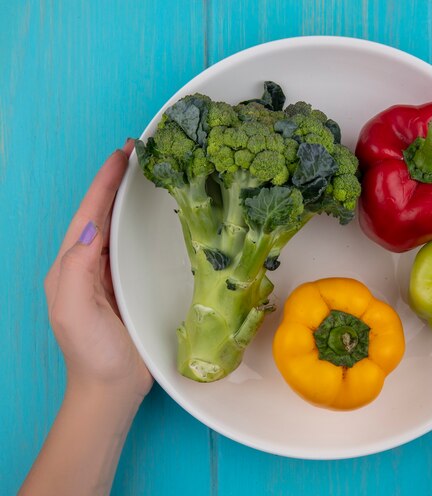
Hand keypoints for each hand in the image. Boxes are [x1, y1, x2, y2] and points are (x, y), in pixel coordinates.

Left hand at [44, 140, 152, 397]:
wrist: (112, 388)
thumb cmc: (92, 353)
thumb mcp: (75, 311)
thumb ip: (77, 269)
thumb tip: (92, 228)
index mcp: (72, 265)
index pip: (88, 214)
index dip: (104, 182)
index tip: (123, 153)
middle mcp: (90, 263)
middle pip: (102, 213)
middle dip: (116, 181)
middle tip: (138, 152)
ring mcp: (111, 273)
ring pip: (119, 226)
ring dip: (131, 198)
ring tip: (149, 173)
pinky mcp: (131, 284)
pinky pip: (136, 246)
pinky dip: (145, 224)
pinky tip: (160, 215)